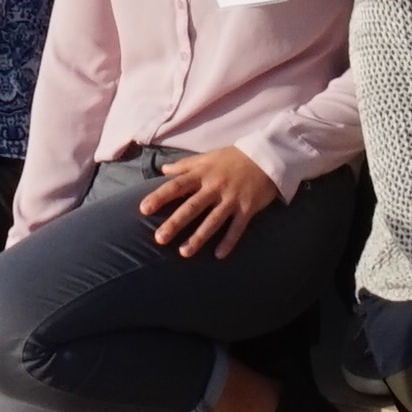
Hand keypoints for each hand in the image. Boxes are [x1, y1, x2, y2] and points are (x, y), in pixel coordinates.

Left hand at [134, 147, 281, 257]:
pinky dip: (229, 241)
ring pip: (213, 221)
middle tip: (159, 239)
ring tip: (184, 253)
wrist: (267, 157)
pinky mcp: (248, 208)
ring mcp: (232, 199)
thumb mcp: (208, 157)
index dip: (160, 197)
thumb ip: (185, 165)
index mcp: (203, 174)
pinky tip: (219, 255)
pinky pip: (237, 227)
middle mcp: (215, 187)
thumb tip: (162, 170)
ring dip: (198, 237)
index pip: (177, 186)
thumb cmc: (234, 158)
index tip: (144, 209)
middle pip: (192, 206)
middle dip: (175, 223)